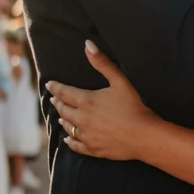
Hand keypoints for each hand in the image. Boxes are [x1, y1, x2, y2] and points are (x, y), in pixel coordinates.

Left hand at [47, 43, 152, 162]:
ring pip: (68, 127)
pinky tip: (67, 139)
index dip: (55, 87)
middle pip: (64, 110)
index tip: (49, 85)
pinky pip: (76, 146)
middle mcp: (82, 119)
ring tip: (60, 117)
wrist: (144, 136)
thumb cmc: (135, 106)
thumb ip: (102, 63)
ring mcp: (87, 136)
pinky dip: (69, 141)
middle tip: (54, 99)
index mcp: (86, 101)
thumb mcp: (120, 81)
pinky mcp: (93, 149)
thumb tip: (87, 44)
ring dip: (63, 120)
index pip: (64, 92)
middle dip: (58, 103)